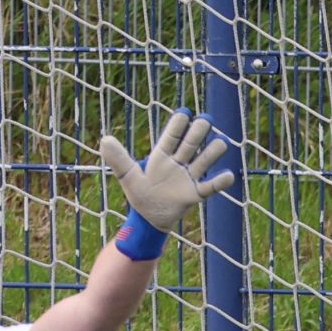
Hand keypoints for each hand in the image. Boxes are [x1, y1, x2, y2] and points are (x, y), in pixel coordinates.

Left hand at [99, 109, 234, 231]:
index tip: (184, 112)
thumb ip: (118, 159)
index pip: (172, 135)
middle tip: (205, 120)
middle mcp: (178, 161)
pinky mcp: (196, 193)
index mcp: (162, 155)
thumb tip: (104, 139)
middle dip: (199, 131)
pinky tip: (227, 176)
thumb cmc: (139, 193)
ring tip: (220, 143)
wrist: (149, 218)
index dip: (178, 123)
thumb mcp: (127, 176)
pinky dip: (221, 181)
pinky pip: (212, 186)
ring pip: (205, 159)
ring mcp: (189, 176)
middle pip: (192, 141)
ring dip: (213, 151)